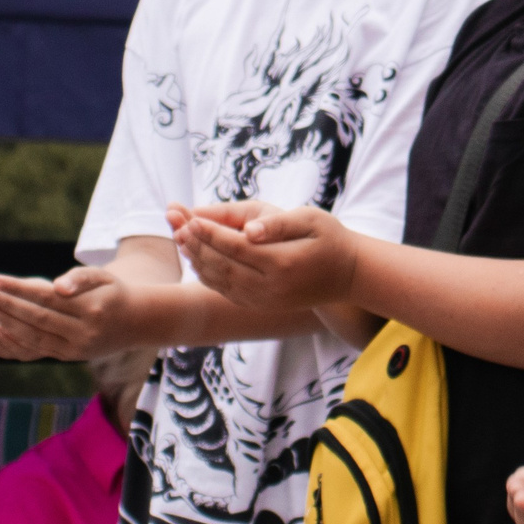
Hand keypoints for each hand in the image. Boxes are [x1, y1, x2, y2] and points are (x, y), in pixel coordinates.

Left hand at [0, 268, 128, 361]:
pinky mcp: (68, 356)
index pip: (45, 298)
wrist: (136, 322)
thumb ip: (80, 278)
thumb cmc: (114, 292)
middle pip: (35, 318)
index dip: (16, 289)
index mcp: (91, 309)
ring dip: (4, 322)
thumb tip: (57, 287)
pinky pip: (36, 347)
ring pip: (33, 336)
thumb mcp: (104, 276)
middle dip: (4, 305)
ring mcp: (75, 349)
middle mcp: (83, 333)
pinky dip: (14, 338)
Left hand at [175, 204, 358, 313]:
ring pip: (220, 282)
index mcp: (281, 263)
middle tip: (175, 226)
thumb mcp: (312, 219)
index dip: (210, 233)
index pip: (234, 247)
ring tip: (180, 240)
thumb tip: (248, 230)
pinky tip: (198, 260)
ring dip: (197, 262)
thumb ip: (278, 223)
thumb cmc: (330, 238)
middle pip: (221, 266)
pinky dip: (208, 276)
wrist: (348, 275)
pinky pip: (227, 292)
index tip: (190, 218)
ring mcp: (264, 300)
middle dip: (196, 245)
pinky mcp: (261, 305)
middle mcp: (270, 287)